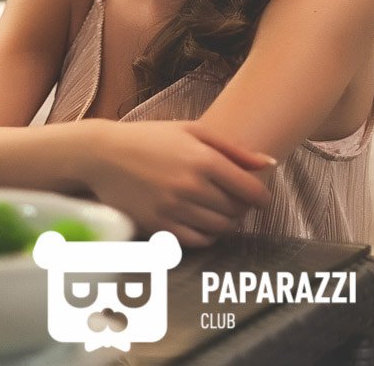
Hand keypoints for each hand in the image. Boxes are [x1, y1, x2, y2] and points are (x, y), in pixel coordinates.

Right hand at [82, 121, 273, 247]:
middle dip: (242, 208)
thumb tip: (270, 163)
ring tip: (219, 209)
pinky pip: (197, 241)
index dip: (261, 197)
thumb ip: (234, 149)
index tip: (260, 197)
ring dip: (227, 222)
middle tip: (235, 200)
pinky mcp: (158, 226)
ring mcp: (173, 209)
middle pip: (236, 211)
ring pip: (219, 228)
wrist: (103, 155)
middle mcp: (190, 186)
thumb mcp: (193, 131)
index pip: (250, 190)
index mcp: (203, 159)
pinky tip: (203, 222)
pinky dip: (208, 236)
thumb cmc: (150, 138)